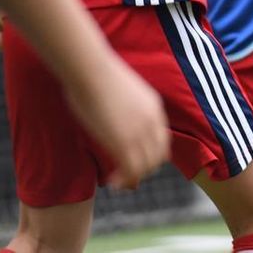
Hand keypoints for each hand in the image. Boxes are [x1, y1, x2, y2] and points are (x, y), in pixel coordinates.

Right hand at [64, 56, 169, 189]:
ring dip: (132, 177)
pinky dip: (123, 180)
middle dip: (144, 169)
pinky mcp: (124, 142)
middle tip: (126, 176)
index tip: (136, 161)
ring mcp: (140, 132)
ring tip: (117, 183)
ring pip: (146, 166)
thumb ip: (125, 106)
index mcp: (154, 107)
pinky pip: (131, 170)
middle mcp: (153, 121)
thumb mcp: (120, 91)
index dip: (151, 154)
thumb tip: (112, 108)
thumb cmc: (95, 74)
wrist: (91, 69)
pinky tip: (111, 183)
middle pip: (158, 155)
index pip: (162, 139)